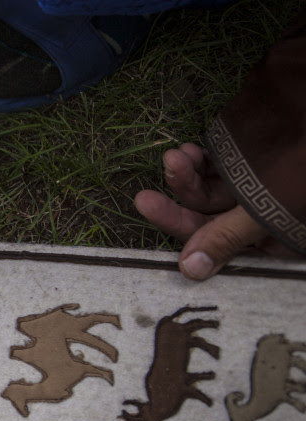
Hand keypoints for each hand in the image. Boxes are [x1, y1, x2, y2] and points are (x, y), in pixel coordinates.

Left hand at [133, 142, 291, 279]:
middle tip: (144, 192)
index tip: (147, 205)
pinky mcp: (256, 164)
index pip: (219, 243)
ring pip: (212, 192)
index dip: (182, 226)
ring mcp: (260, 191)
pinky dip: (203, 161)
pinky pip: (221, 170)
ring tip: (176, 156)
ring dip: (188, 175)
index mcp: (276, 240)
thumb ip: (233, 236)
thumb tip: (191, 270)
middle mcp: (266, 220)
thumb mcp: (276, 206)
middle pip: (209, 218)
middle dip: (179, 201)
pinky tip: (190, 149)